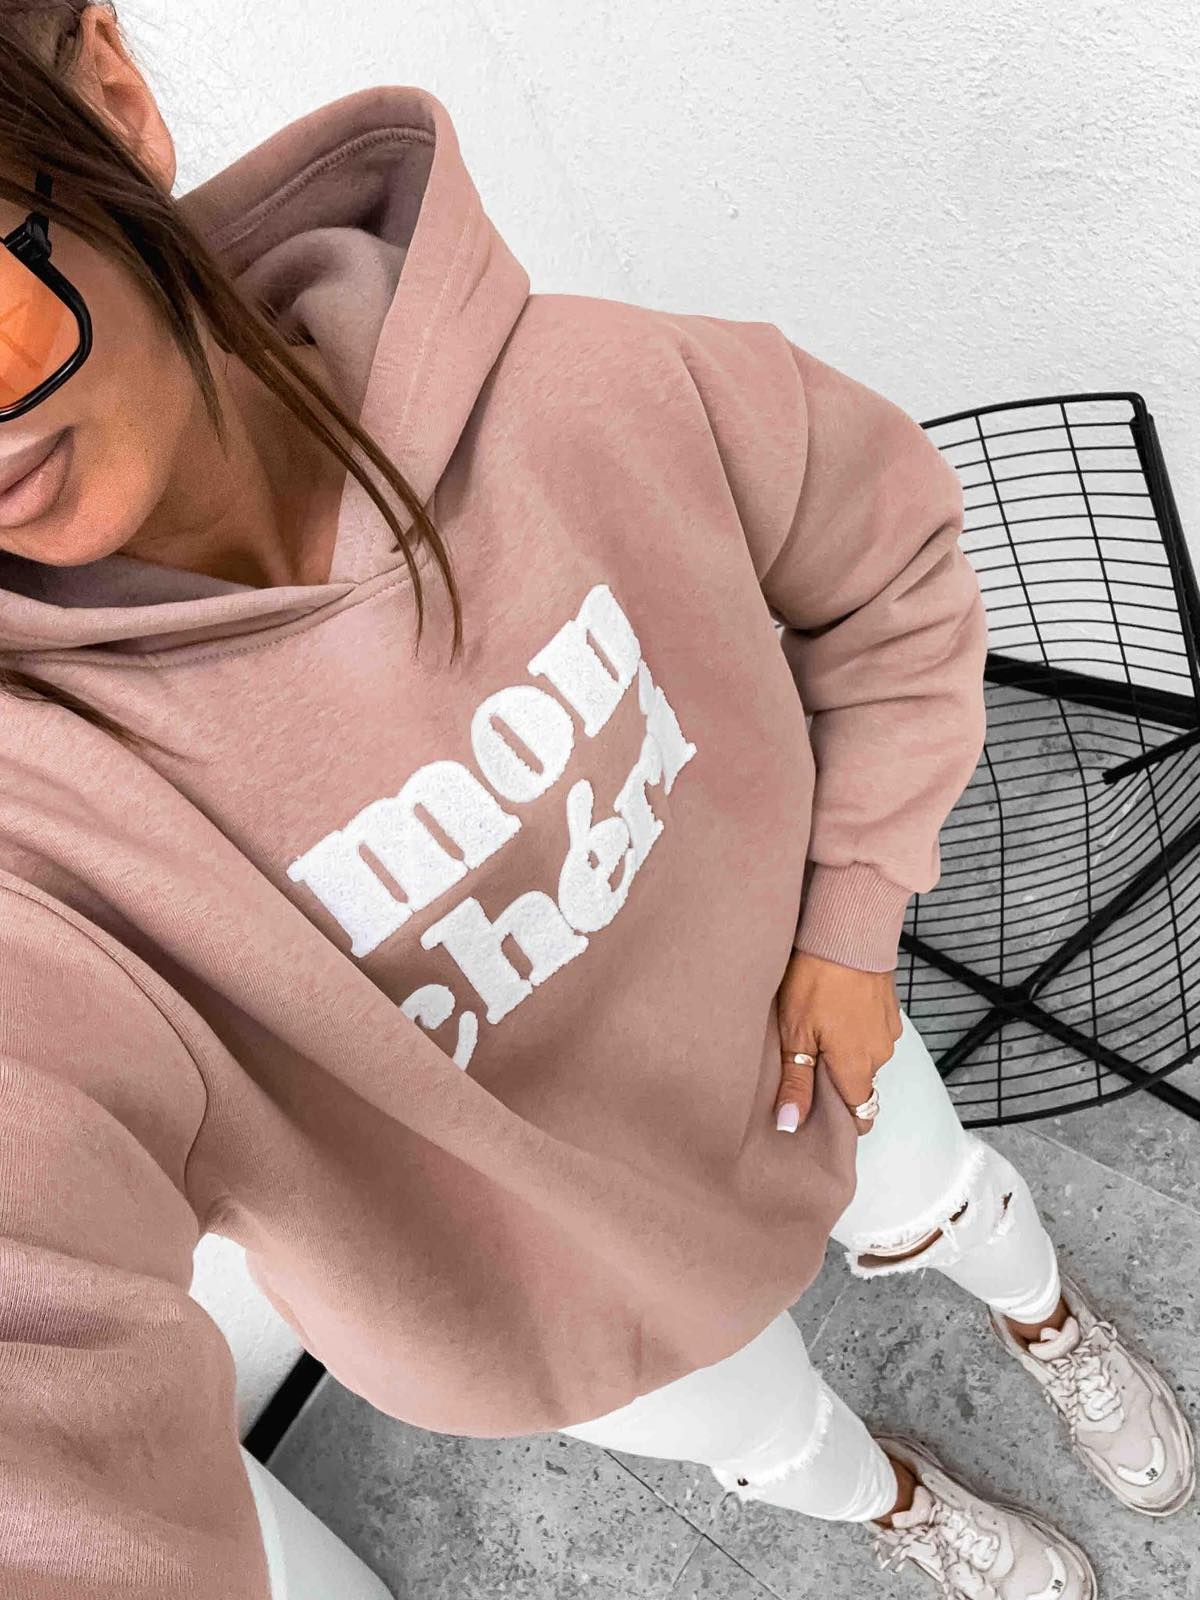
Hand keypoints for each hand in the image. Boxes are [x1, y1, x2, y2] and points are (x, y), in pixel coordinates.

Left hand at [774, 950, 902, 1135]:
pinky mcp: (890, 1008)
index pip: (860, 1114)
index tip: (816, 1110)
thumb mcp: (796, 1033)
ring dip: (844, 1048)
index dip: (840, 1119)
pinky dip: (854, 1026)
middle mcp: (881, 1053)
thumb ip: (796, 1082)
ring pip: (865, 1055)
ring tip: (816, 1024)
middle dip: (834, 1077)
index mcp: (857, 1066)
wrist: (848, 930)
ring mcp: (889, 1029)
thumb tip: (790, 1125)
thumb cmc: (817, 979)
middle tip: (803, 1055)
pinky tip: (833, 1007)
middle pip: (859, 1083)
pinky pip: (871, 1030)